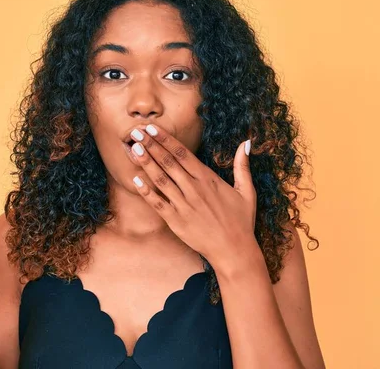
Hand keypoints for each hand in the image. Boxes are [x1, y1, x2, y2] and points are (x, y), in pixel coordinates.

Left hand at [128, 124, 260, 270]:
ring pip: (161, 180)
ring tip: (132, 148)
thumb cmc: (241, 221)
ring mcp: (184, 205)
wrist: (234, 251)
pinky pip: (158, 203)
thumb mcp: (247, 191)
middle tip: (135, 132)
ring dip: (146, 163)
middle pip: (168, 162)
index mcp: (208, 179)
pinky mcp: (176, 221)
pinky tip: (135, 180)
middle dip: (151, 145)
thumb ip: (242, 166)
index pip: (183, 154)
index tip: (152, 128)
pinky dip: (146, 192)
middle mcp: (194, 189)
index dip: (166, 139)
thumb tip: (246, 142)